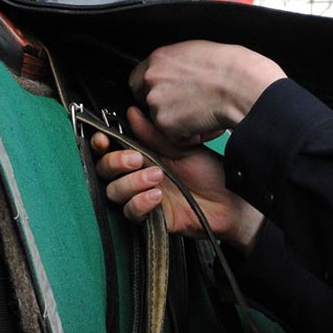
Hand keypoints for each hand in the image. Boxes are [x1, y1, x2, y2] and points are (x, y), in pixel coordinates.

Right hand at [92, 107, 264, 253]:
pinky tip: (158, 196)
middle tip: (136, 158)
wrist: (230, 202)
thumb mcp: (183, 148)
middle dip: (115, 162)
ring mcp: (143, 196)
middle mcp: (139, 176)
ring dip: (131, 182)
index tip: (104, 140)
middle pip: (105, 171)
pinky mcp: (151, 218)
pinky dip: (140, 202)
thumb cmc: (211, 174)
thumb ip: (155, 134)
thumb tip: (132, 114)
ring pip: (114, 192)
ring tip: (156, 176)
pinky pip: (131, 212)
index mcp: (144, 155)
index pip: (111, 150)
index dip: (102, 145)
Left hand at [129, 40, 285, 143]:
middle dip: (164, 107)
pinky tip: (208, 122)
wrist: (244, 86)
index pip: (139, 79)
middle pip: (146, 100)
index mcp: (159, 58)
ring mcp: (156, 102)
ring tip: (206, 111)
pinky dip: (191, 136)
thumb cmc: (232, 67)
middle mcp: (151, 78)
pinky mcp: (166, 124)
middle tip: (189, 106)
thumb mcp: (197, 52)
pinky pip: (175, 137)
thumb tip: (174, 71)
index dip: (153, 89)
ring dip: (180, 122)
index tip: (167, 94)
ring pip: (161, 120)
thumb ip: (176, 64)